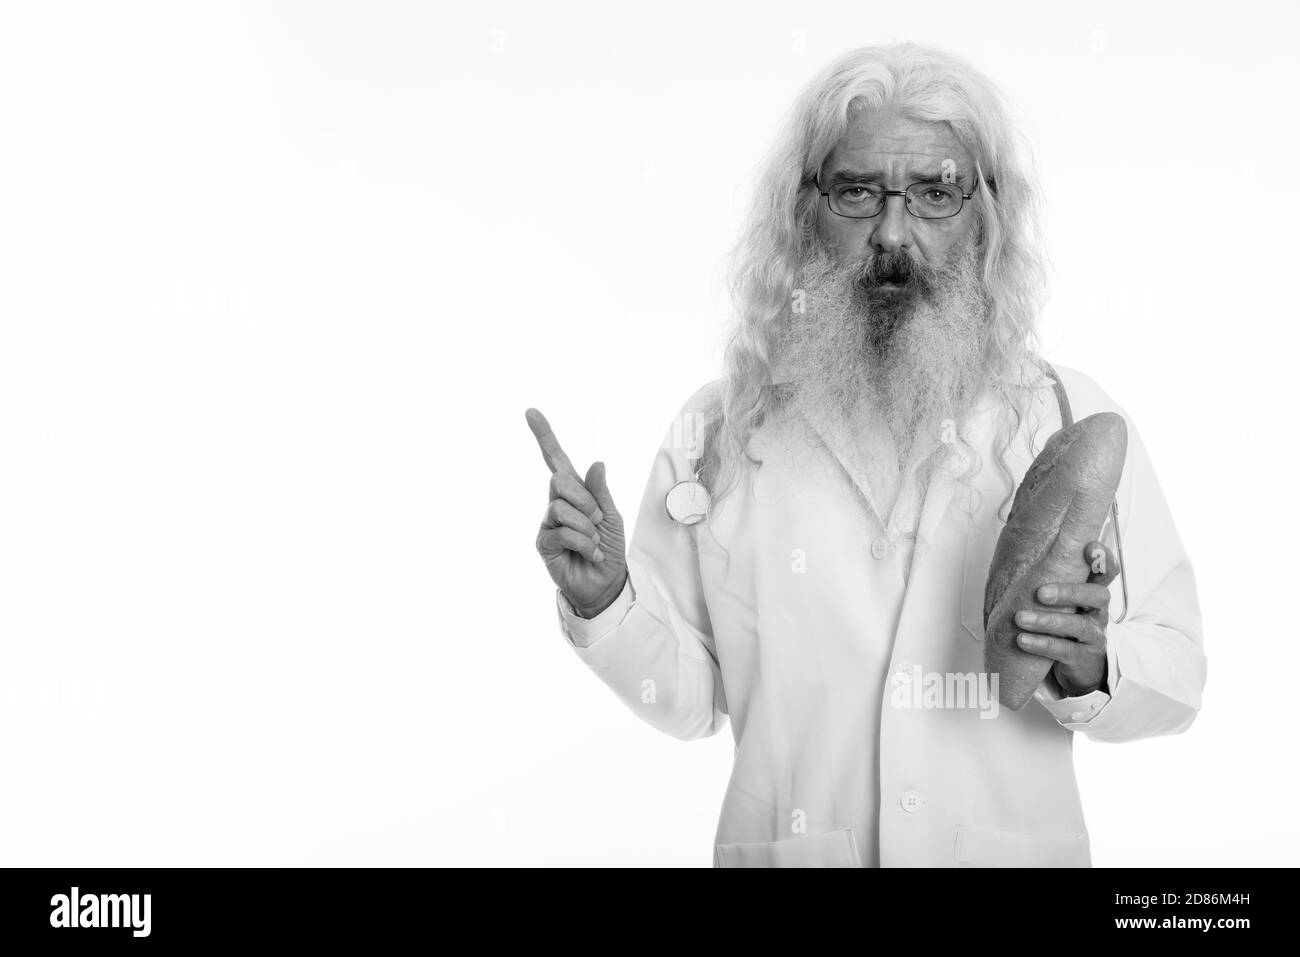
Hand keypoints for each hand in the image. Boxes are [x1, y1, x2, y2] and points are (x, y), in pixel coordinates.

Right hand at [526, 408, 627, 617]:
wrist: (606, 581)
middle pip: (560, 480)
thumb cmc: (607, 547)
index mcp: (575, 491)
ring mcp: (548, 522)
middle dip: (586, 500)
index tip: (531, 412)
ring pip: (561, 508)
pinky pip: (560, 531)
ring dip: (586, 526)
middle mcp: (557, 503)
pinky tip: (588, 553)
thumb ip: (600, 491)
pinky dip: (582, 542)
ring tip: (593, 541)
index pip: (555, 459)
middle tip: (597, 520)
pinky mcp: (543, 542)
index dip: (544, 436)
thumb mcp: (611, 515)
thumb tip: (596, 462)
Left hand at [1014, 540, 1118, 696]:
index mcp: (1093, 593)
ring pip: (1079, 625)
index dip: (1103, 558)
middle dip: (1069, 592)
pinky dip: (1043, 645)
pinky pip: (1065, 650)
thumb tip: (1019, 550)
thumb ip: (1052, 579)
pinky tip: (1023, 640)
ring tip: (1021, 619)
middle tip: (1040, 593)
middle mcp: (1098, 611)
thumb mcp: (1062, 600)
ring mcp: (1094, 635)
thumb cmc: (1064, 624)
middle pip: (1097, 596)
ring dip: (1047, 621)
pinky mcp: (1083, 657)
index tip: (1089, 547)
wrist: (1078, 666)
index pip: (1107, 571)